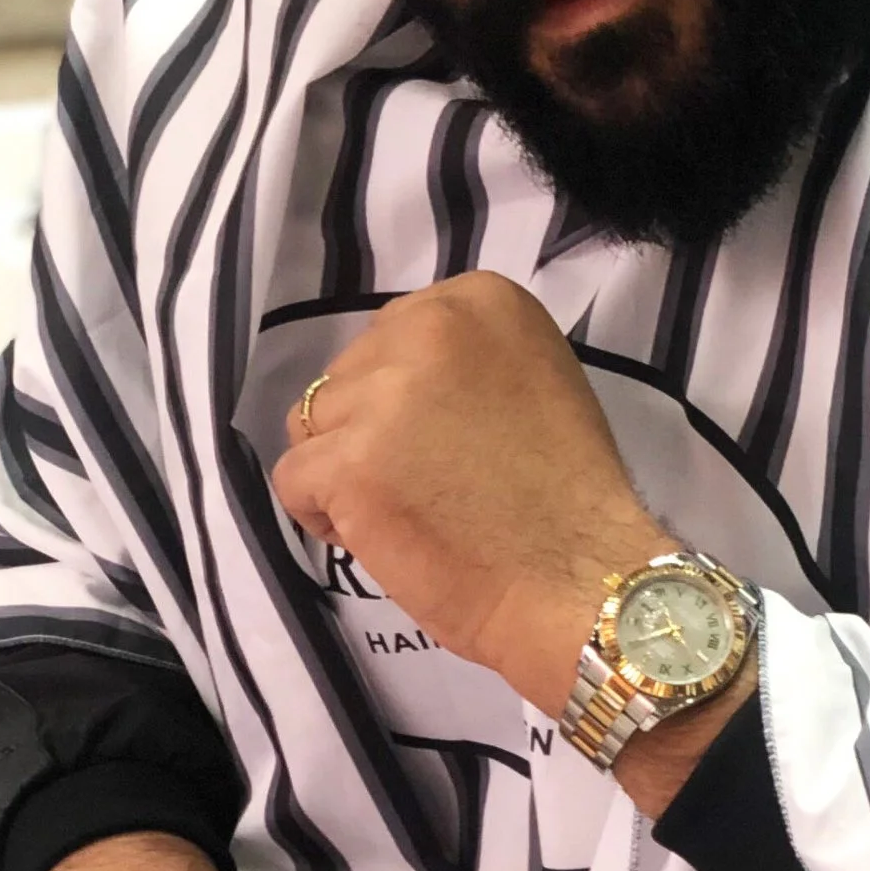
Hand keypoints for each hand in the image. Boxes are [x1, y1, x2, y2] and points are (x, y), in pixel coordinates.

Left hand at [271, 272, 662, 717]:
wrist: (576, 571)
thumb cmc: (566, 487)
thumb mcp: (531, 378)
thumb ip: (465, 360)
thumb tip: (400, 383)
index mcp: (483, 299)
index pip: (393, 332)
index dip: (402, 391)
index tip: (441, 435)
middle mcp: (432, 327)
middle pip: (347, 373)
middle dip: (367, 425)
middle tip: (423, 478)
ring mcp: (386, 393)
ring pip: (313, 424)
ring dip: (343, 468)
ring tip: (404, 507)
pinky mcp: (349, 460)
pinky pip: (294, 478)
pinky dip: (323, 514)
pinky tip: (379, 533)